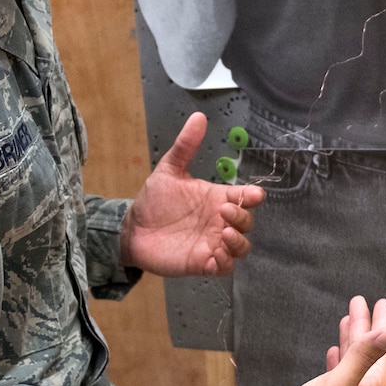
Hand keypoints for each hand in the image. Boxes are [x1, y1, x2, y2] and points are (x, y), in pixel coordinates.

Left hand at [119, 113, 266, 276]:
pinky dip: (225, 263)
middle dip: (242, 217)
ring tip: (223, 234)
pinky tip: (215, 254)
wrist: (132, 230)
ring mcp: (213, 243)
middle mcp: (219, 222)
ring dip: (238, 242)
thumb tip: (198, 117)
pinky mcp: (203, 263)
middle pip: (247, 222)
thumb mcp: (169, 170)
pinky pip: (225, 267)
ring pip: (242, 247)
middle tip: (223, 213)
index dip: (253, 196)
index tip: (253, 195)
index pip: (246, 198)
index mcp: (217, 199)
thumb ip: (185, 146)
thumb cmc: (154, 201)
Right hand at [259, 297, 385, 385]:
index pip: (383, 349)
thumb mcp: (339, 382)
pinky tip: (335, 350)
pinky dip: (340, 358)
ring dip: (352, 339)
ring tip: (348, 317)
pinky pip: (341, 374)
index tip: (381, 301)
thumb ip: (365, 356)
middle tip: (361, 301)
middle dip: (365, 326)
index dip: (381, 323)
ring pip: (354, 362)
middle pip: (369, 353)